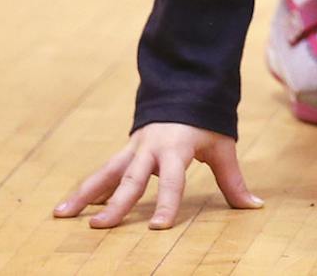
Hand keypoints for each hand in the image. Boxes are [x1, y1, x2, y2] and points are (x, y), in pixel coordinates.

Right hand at [52, 123, 261, 229]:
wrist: (184, 89)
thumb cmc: (206, 122)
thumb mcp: (222, 146)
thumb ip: (233, 180)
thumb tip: (255, 206)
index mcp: (178, 147)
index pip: (173, 180)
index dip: (168, 203)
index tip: (158, 227)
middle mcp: (152, 148)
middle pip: (132, 179)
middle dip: (116, 203)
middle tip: (99, 226)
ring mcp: (134, 148)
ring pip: (106, 172)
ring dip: (84, 193)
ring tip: (61, 214)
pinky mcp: (125, 151)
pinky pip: (103, 171)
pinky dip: (87, 189)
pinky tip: (68, 208)